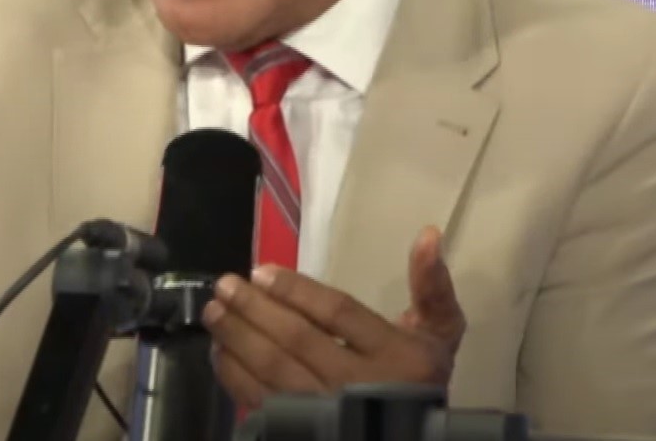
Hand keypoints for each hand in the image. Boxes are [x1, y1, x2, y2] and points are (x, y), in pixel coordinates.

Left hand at [203, 225, 466, 411]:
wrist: (412, 435)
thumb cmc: (422, 376)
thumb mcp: (440, 332)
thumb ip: (432, 286)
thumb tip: (427, 234)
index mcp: (394, 354)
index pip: (338, 314)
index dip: (298, 291)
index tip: (262, 272)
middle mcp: (358, 384)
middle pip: (298, 340)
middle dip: (255, 310)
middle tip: (224, 285)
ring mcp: (328, 412)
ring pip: (274, 371)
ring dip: (238, 338)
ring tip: (214, 311)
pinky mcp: (303, 430)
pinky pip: (261, 400)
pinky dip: (235, 375)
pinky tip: (220, 351)